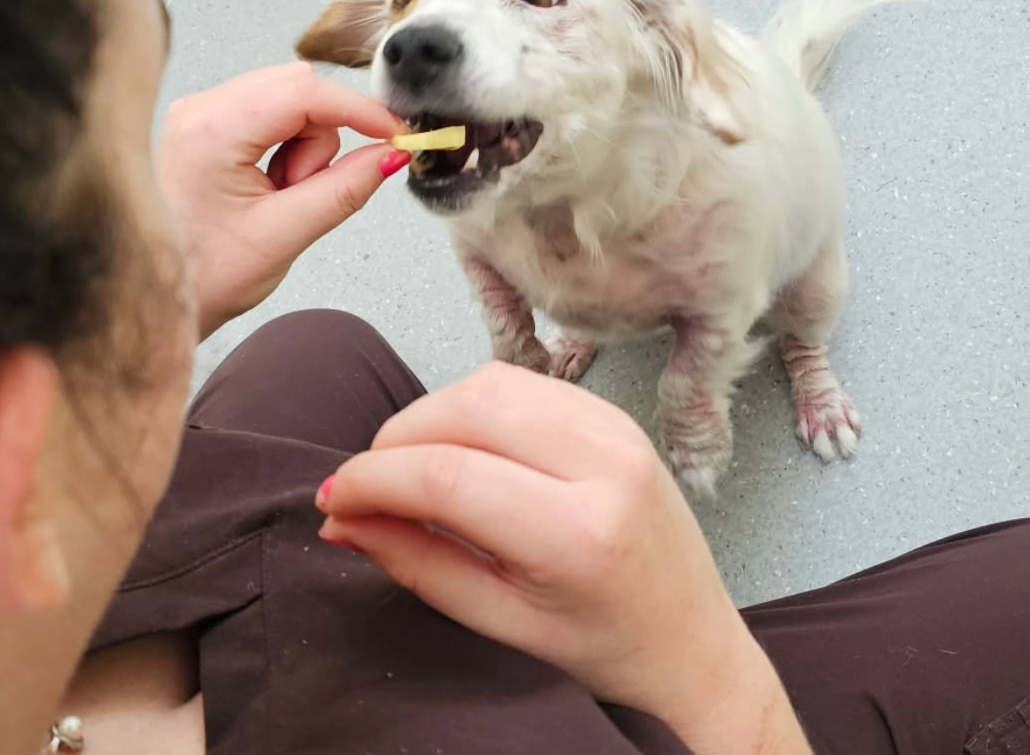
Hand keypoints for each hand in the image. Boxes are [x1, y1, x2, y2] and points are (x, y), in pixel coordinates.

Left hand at [158, 63, 406, 338]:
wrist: (145, 295)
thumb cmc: (199, 276)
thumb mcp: (284, 237)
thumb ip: (344, 190)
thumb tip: (390, 155)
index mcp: (212, 130)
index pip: (306, 91)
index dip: (360, 109)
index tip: (395, 134)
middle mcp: (200, 108)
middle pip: (299, 87)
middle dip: (323, 136)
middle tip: (308, 190)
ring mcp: (201, 113)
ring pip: (290, 99)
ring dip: (305, 146)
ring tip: (281, 197)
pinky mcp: (207, 124)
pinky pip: (271, 114)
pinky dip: (288, 147)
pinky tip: (270, 186)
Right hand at [316, 363, 811, 754]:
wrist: (693, 643)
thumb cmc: (607, 648)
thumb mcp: (502, 626)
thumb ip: (417, 564)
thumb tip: (344, 518)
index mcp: (578, 533)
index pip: (448, 474)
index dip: (373, 478)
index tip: (335, 497)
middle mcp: (604, 464)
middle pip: (468, 407)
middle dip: (397, 439)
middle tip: (367, 486)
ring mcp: (617, 428)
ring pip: (494, 382)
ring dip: (434, 415)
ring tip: (411, 469)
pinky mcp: (616, 414)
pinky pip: (528, 383)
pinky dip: (478, 404)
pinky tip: (463, 447)